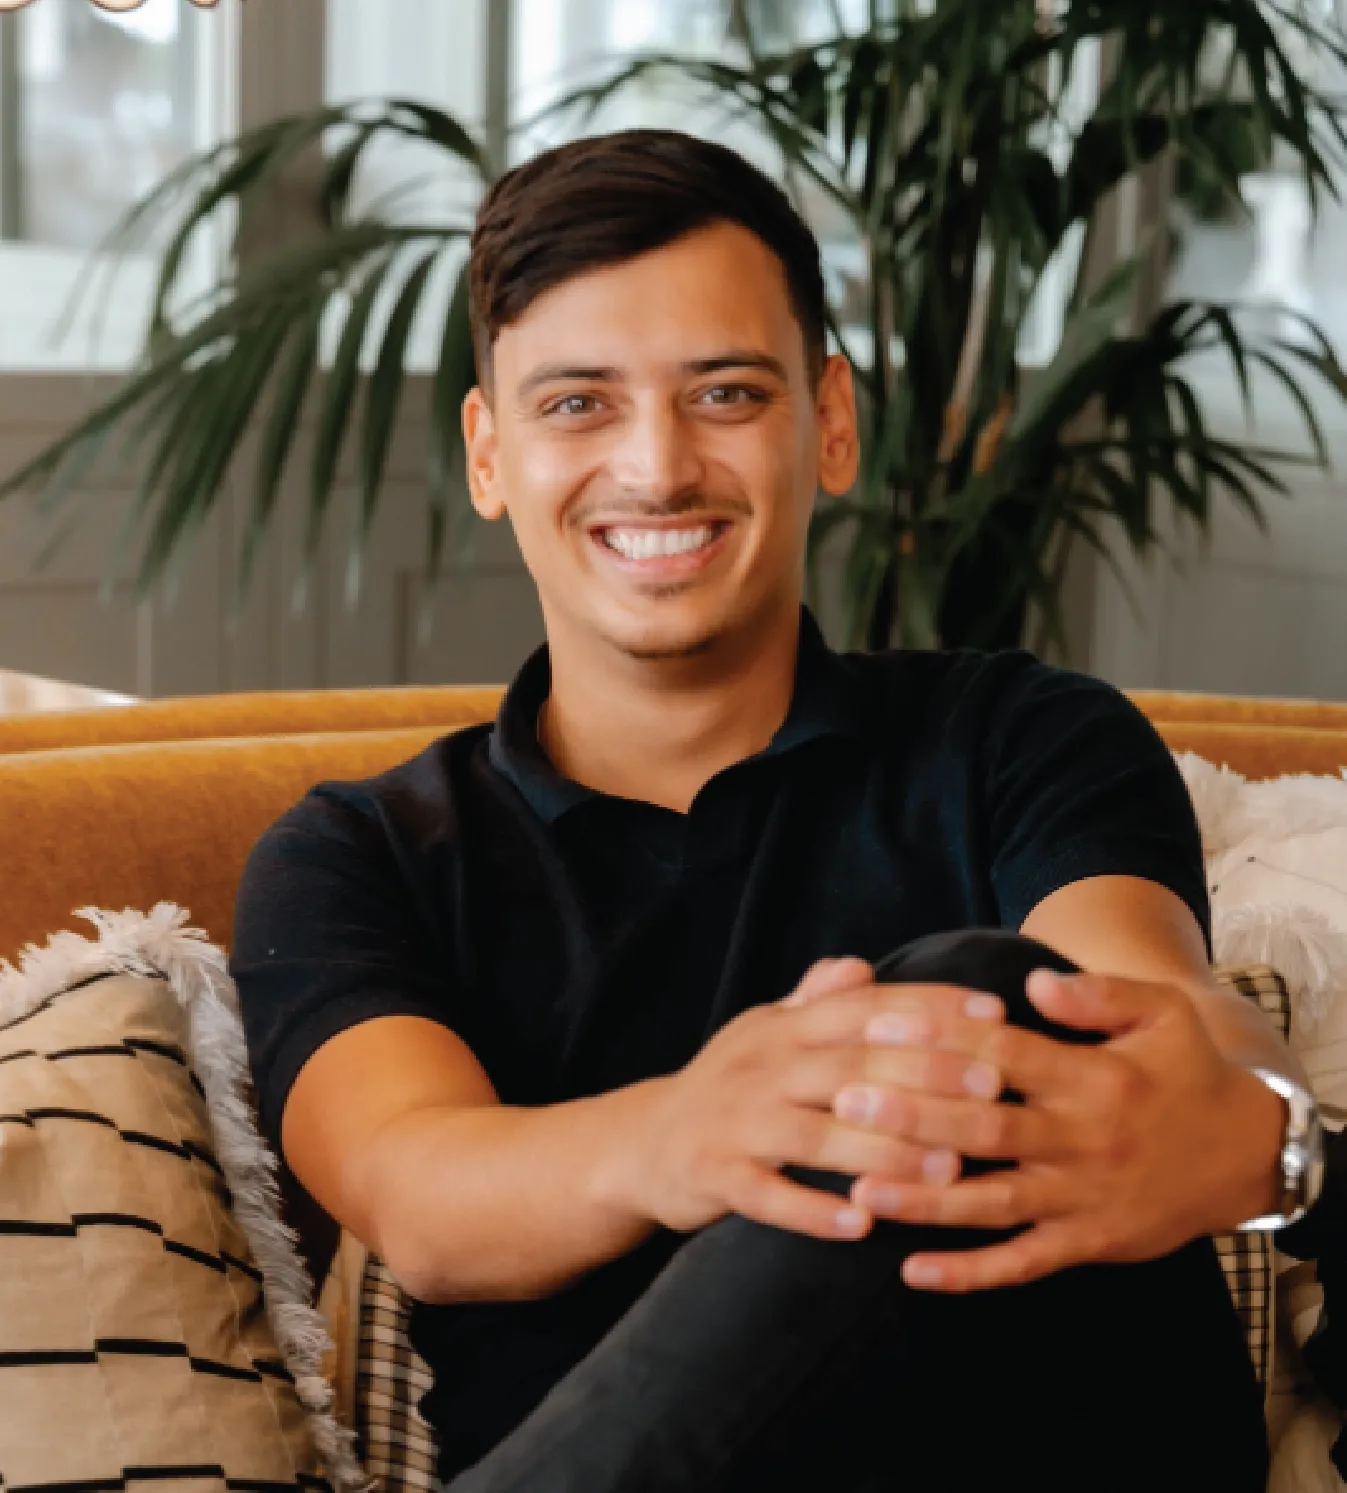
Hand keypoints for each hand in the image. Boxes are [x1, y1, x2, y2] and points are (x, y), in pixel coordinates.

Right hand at [623, 958, 1008, 1240]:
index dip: (929, 1009)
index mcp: (783, 1026)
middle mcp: (761, 1064)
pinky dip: (813, 1209)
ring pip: (817, 1133)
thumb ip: (814, 1003)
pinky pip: (767, 1194)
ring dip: (885, 1150)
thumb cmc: (727, 1087)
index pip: (865, 1008)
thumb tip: (860, 965)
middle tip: (992, 1090)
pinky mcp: (714, 1173)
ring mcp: (735, 1120)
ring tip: (948, 1169)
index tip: (993, 1016)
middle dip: (925, 1077)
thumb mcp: (765, 1034)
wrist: (643, 1143)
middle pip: (851, 1066)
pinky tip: (863, 1222)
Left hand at [846, 970, 1286, 1291]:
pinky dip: (971, 1273)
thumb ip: (1098, 994)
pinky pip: (1023, 1263)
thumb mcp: (1163, 1014)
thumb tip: (1033, 979)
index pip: (1003, 1052)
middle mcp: (1082, 1140)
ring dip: (926, 1200)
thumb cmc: (1186, 1072)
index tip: (880, 1024)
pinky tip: (916, 1272)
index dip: (940, 1036)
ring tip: (860, 1188)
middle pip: (986, 1127)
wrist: (1246, 1154)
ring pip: (993, 1202)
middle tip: (845, 1101)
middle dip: (913, 1116)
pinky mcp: (1087, 1243)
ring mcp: (1082, 1198)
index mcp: (1093, 1077)